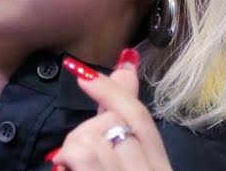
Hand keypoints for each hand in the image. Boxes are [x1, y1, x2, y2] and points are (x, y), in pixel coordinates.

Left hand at [45, 49, 172, 170]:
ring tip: (72, 167)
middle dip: (87, 130)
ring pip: (94, 135)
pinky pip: (83, 153)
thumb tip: (125, 65)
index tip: (84, 76)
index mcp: (160, 164)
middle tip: (76, 154)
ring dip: (74, 148)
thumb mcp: (123, 156)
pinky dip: (68, 156)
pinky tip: (65, 167)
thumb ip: (122, 116)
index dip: (112, 90)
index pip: (140, 115)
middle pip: (115, 121)